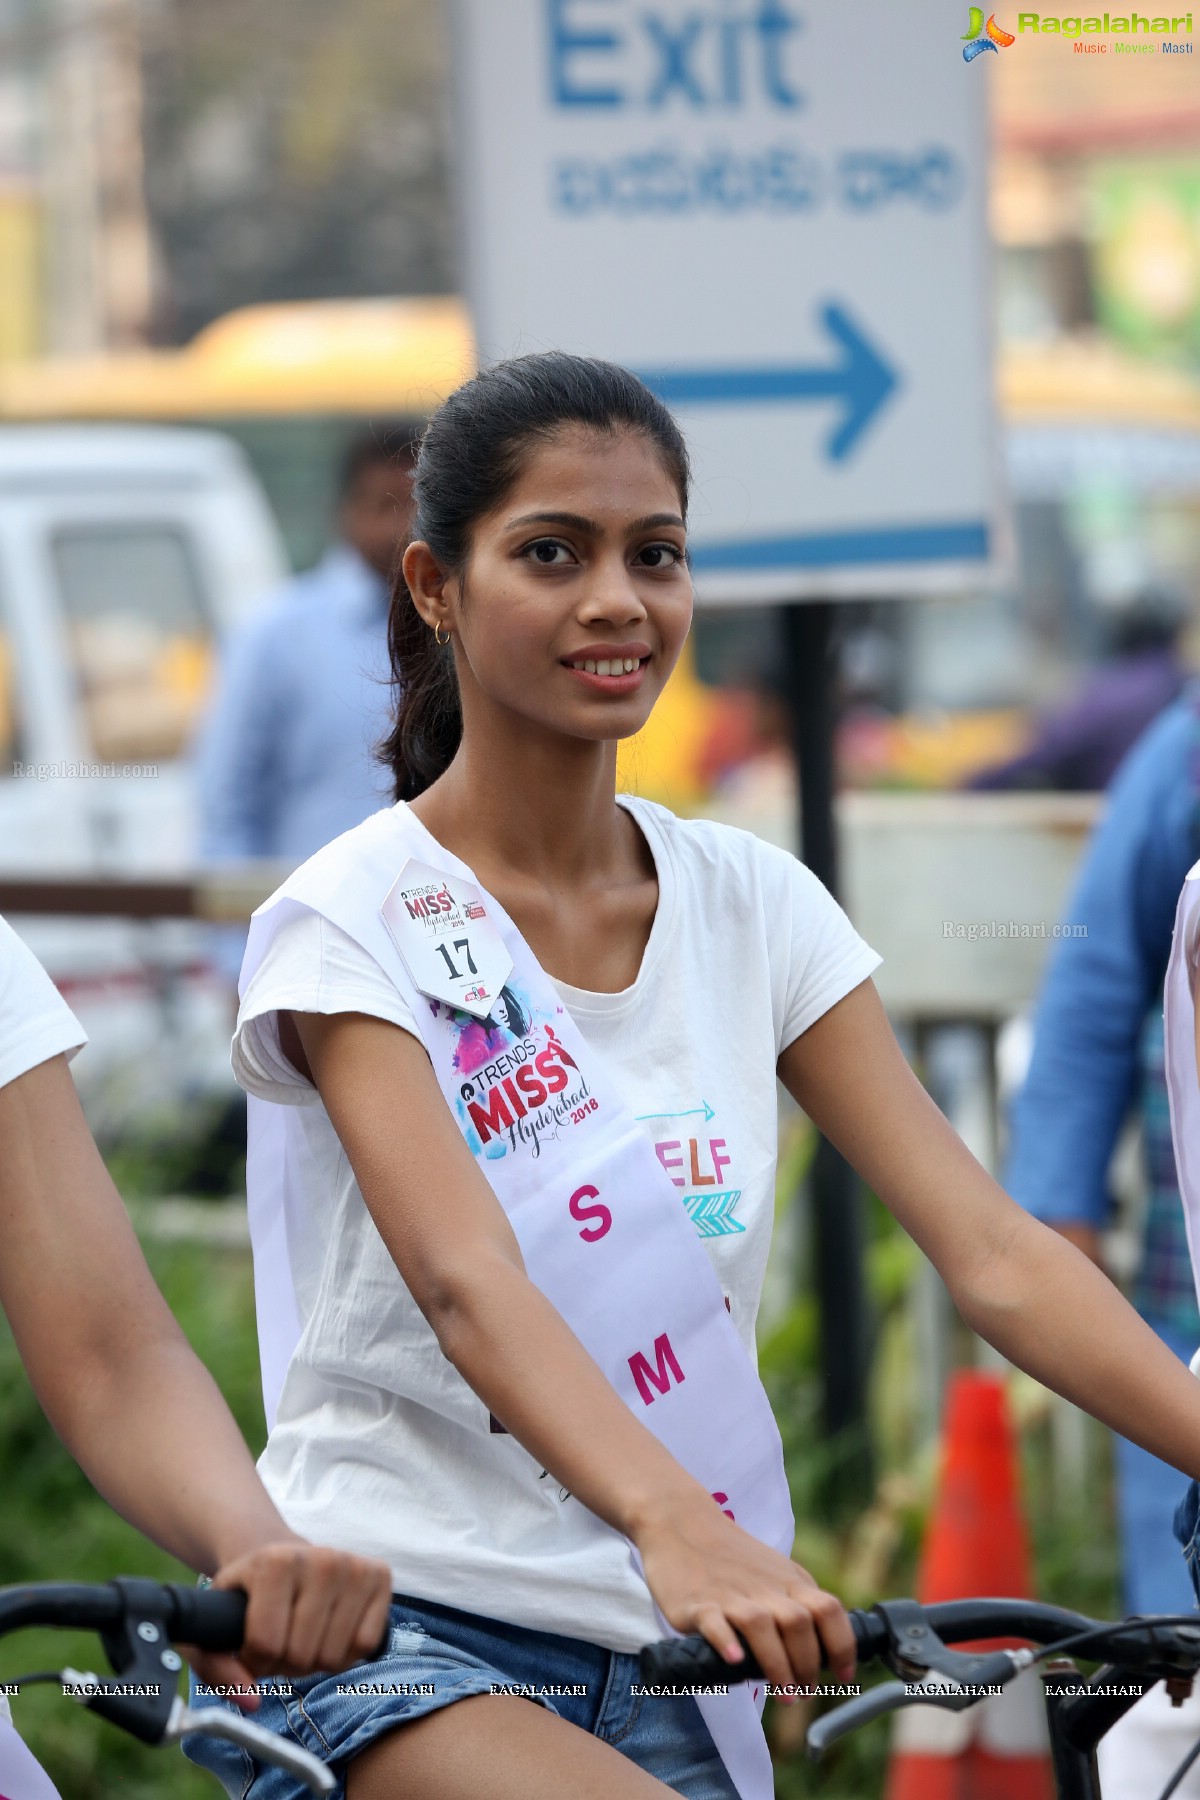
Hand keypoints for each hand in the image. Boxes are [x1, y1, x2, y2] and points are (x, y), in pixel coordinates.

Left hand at [182, 1536, 392, 1711]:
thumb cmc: (247, 1595)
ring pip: (335, 1655)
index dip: (254, 1663)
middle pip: (301, 1655)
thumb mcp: (215, 1622)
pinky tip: (329, 1635)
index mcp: (275, 1561)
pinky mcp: (380, 1574)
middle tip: (279, 1644)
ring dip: (314, 1662)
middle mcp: (320, 1557)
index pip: (266, 1644)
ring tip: (301, 1639)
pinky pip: (365, 1644)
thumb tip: (251, 1701)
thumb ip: (217, 1668)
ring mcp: (353, 1565)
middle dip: (285, 1664)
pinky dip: (345, 1654)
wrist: (281, 1556)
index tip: (249, 1649)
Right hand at [634, 1492, 854, 1696]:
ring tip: (783, 1695)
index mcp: (788, 1581)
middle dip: (807, 1665)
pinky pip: (715, 1622)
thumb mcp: (775, 1573)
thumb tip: (818, 1654)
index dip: (842, 1646)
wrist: (681, 1522)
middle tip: (803, 1694)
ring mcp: (730, 1594)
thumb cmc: (731, 1557)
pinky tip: (735, 1661)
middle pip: (798, 1623)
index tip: (843, 1676)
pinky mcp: (698, 1602)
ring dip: (777, 1664)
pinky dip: (727, 1642)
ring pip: (762, 1625)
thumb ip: (795, 1604)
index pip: (828, 1610)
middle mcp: (764, 1588)